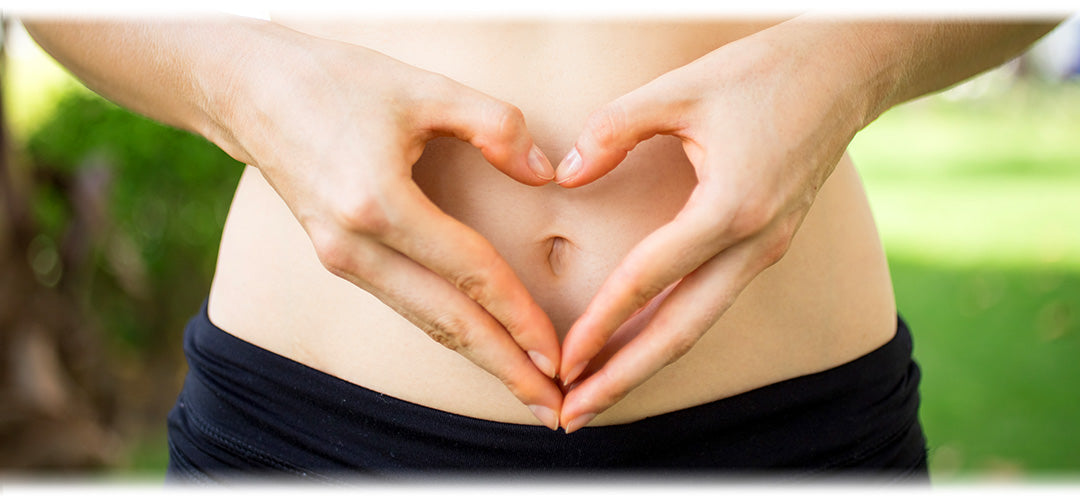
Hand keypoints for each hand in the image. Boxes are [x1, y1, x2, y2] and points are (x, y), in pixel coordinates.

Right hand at [222, 36, 563, 428]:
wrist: (249, 89)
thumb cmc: (338, 81)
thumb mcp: (424, 87)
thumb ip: (495, 125)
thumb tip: (547, 175)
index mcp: (377, 202)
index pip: (467, 273)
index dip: (518, 316)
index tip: (559, 354)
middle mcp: (354, 245)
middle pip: (445, 323)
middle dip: (505, 368)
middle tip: (555, 409)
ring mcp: (340, 258)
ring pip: (424, 322)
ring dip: (480, 358)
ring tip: (528, 389)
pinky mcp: (338, 258)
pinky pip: (405, 304)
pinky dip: (449, 331)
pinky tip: (482, 345)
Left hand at [554, 22, 870, 431]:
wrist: (844, 71)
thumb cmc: (763, 73)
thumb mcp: (680, 89)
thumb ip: (614, 129)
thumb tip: (567, 175)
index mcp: (731, 207)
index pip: (650, 278)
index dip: (600, 323)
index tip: (562, 361)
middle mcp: (754, 243)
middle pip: (681, 332)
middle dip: (623, 377)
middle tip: (574, 413)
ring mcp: (765, 250)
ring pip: (699, 325)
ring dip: (646, 363)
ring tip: (597, 394)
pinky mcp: (766, 246)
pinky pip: (712, 302)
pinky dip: (671, 332)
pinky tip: (638, 346)